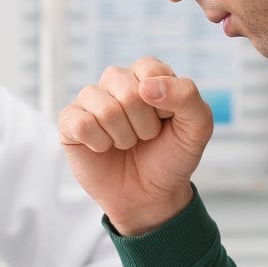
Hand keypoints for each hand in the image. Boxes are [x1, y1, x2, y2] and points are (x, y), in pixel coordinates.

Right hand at [58, 57, 214, 235]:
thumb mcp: (197, 127)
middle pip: (129, 92)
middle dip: (144, 126)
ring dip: (124, 138)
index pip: (151, 71)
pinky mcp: (70, 120)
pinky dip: (100, 145)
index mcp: (147, 73)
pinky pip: (82, 124)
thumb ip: (186, 96)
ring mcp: (91, 99)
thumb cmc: (172, 157)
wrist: (150, 195)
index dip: (164, 104)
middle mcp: (117, 80)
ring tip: (127, 143)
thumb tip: (146, 86)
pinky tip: (104, 148)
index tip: (166, 120)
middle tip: (145, 137)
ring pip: (106, 110)